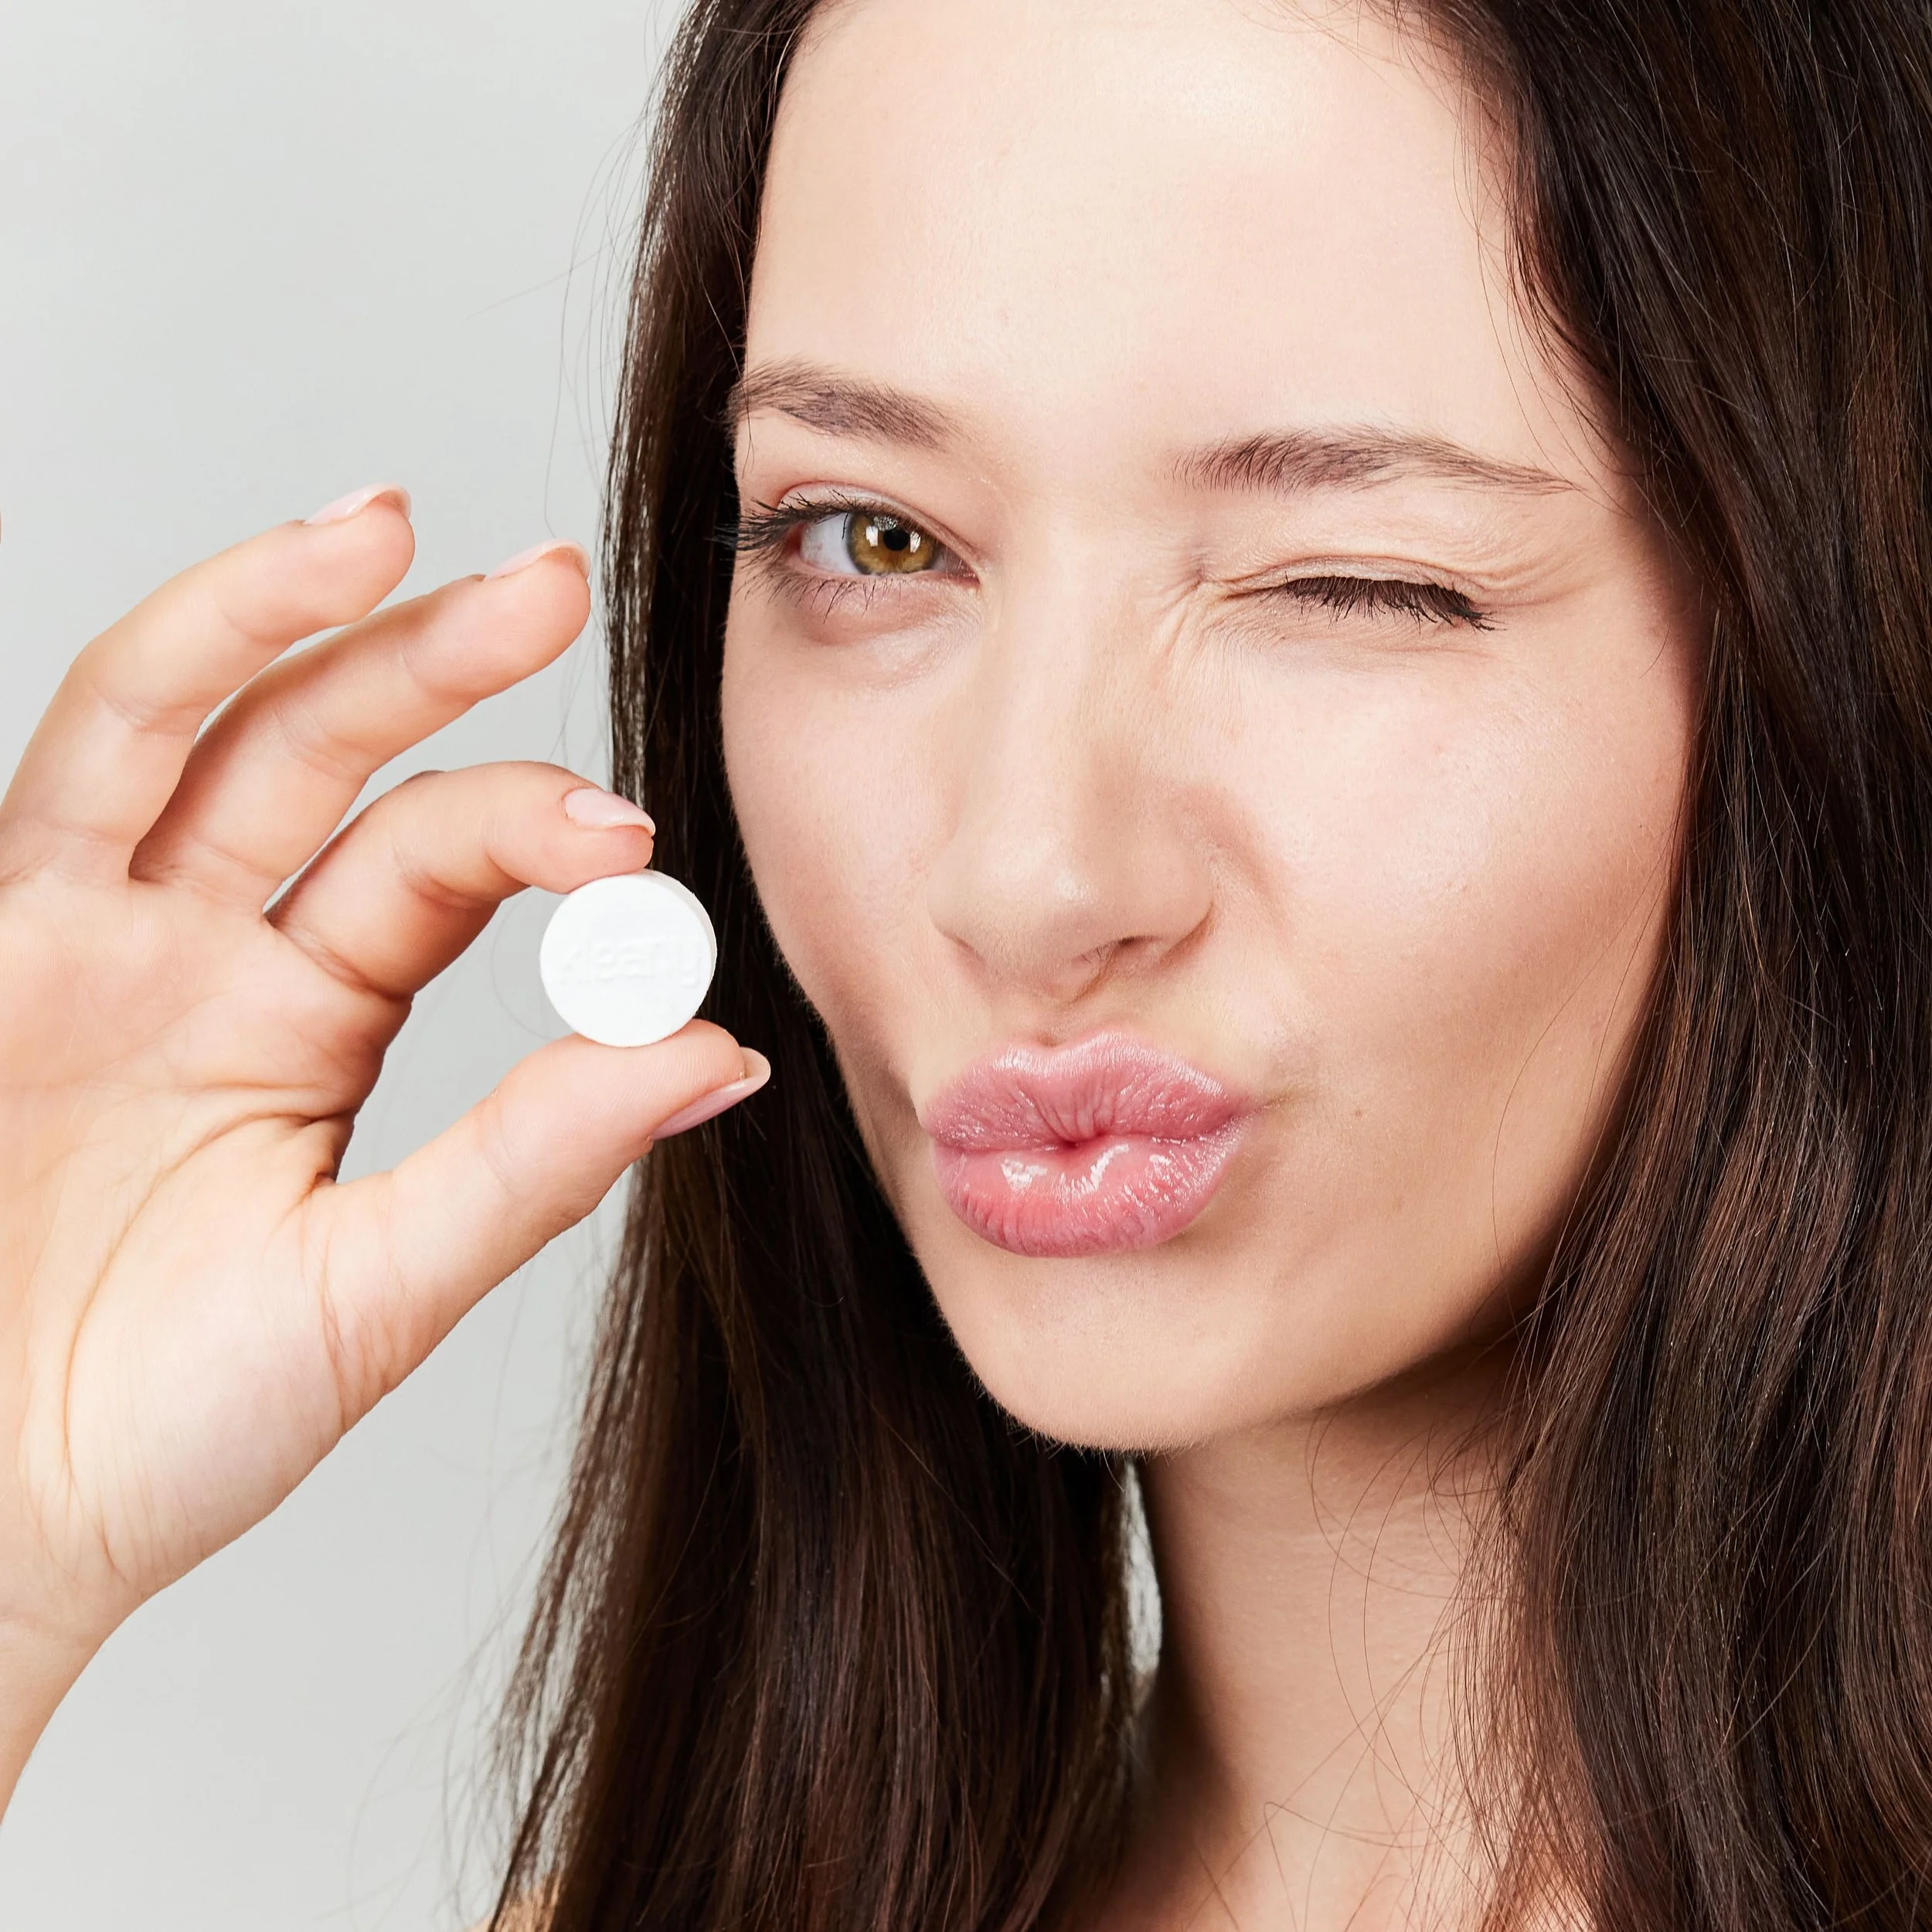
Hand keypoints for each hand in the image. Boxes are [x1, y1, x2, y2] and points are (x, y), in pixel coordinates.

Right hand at [0, 489, 759, 1781]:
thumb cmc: (163, 1429)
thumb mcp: (375, 1291)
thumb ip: (535, 1161)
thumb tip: (720, 1057)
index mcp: (304, 1015)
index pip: (430, 861)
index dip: (527, 826)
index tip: (630, 841)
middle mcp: (199, 950)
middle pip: (322, 753)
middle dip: (426, 655)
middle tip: (550, 581)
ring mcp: (80, 941)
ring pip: (181, 731)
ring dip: (271, 619)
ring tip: (380, 524)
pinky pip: (58, 790)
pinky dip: (149, 686)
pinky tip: (229, 617)